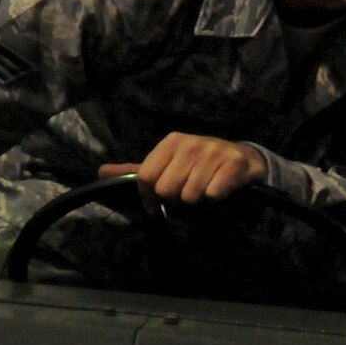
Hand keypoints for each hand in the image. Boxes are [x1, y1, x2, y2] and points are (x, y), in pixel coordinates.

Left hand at [99, 133, 265, 204]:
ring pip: (190, 196)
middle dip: (176, 200)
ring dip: (197, 202)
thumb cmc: (200, 165)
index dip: (150, 197)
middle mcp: (191, 143)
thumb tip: (101, 171)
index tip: (160, 200)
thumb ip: (136, 171)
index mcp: (171, 142)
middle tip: (187, 194)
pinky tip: (220, 191)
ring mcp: (213, 152)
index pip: (145, 178)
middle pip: (166, 190)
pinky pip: (213, 195)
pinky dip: (215, 200)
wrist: (243, 160)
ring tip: (204, 191)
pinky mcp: (234, 164)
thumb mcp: (168, 164)